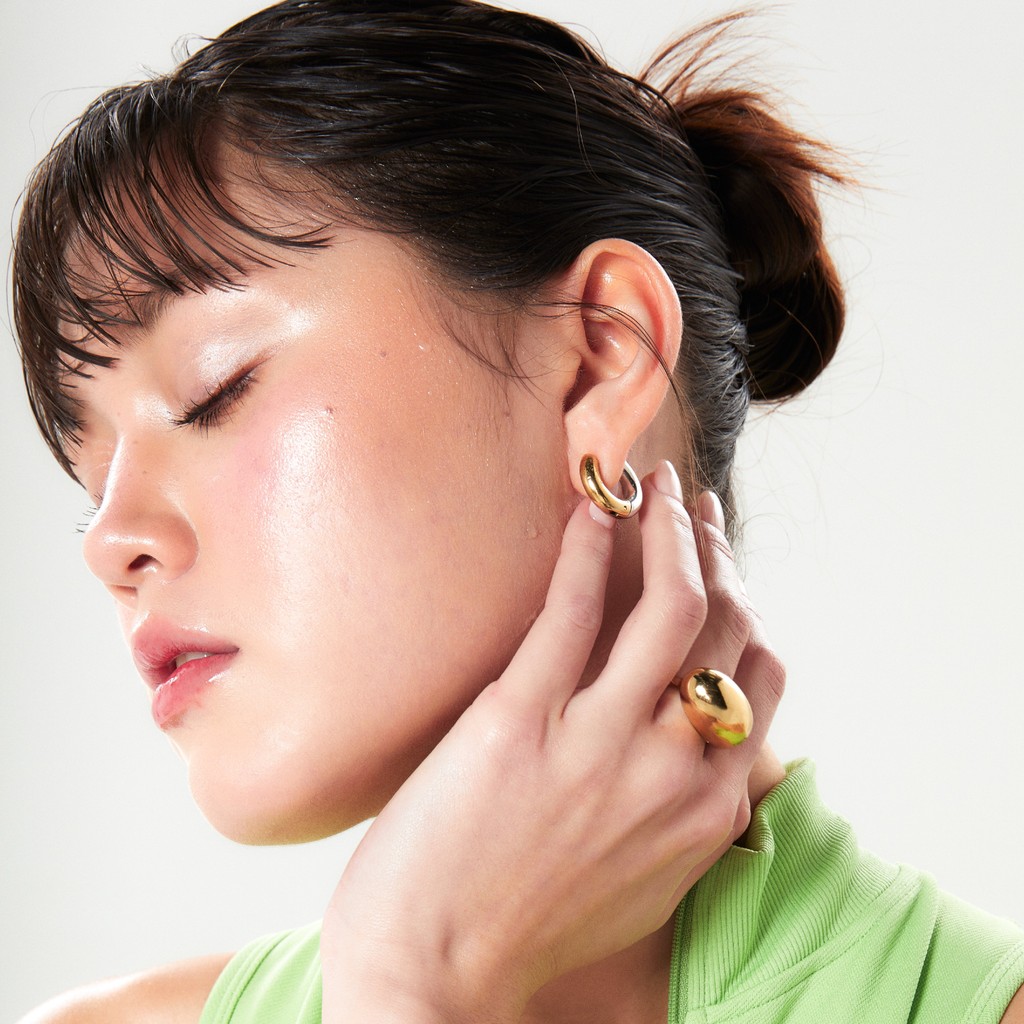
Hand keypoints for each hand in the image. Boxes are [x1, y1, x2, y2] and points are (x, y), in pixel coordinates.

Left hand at [321, 461, 784, 1023]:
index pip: (763, 676)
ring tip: (653, 484)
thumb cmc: (531, 926)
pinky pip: (571, 611)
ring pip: (671, 606)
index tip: (723, 564)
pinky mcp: (520, 721)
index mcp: (709, 806)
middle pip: (728, 626)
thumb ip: (690, 809)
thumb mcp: (647, 878)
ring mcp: (600, 742)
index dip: (748, 604)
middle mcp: (672, 767)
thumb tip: (710, 747)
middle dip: (718, 549)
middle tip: (691, 504)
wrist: (432, 977)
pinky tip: (591, 504)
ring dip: (670, 527)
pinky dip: (588, 546)